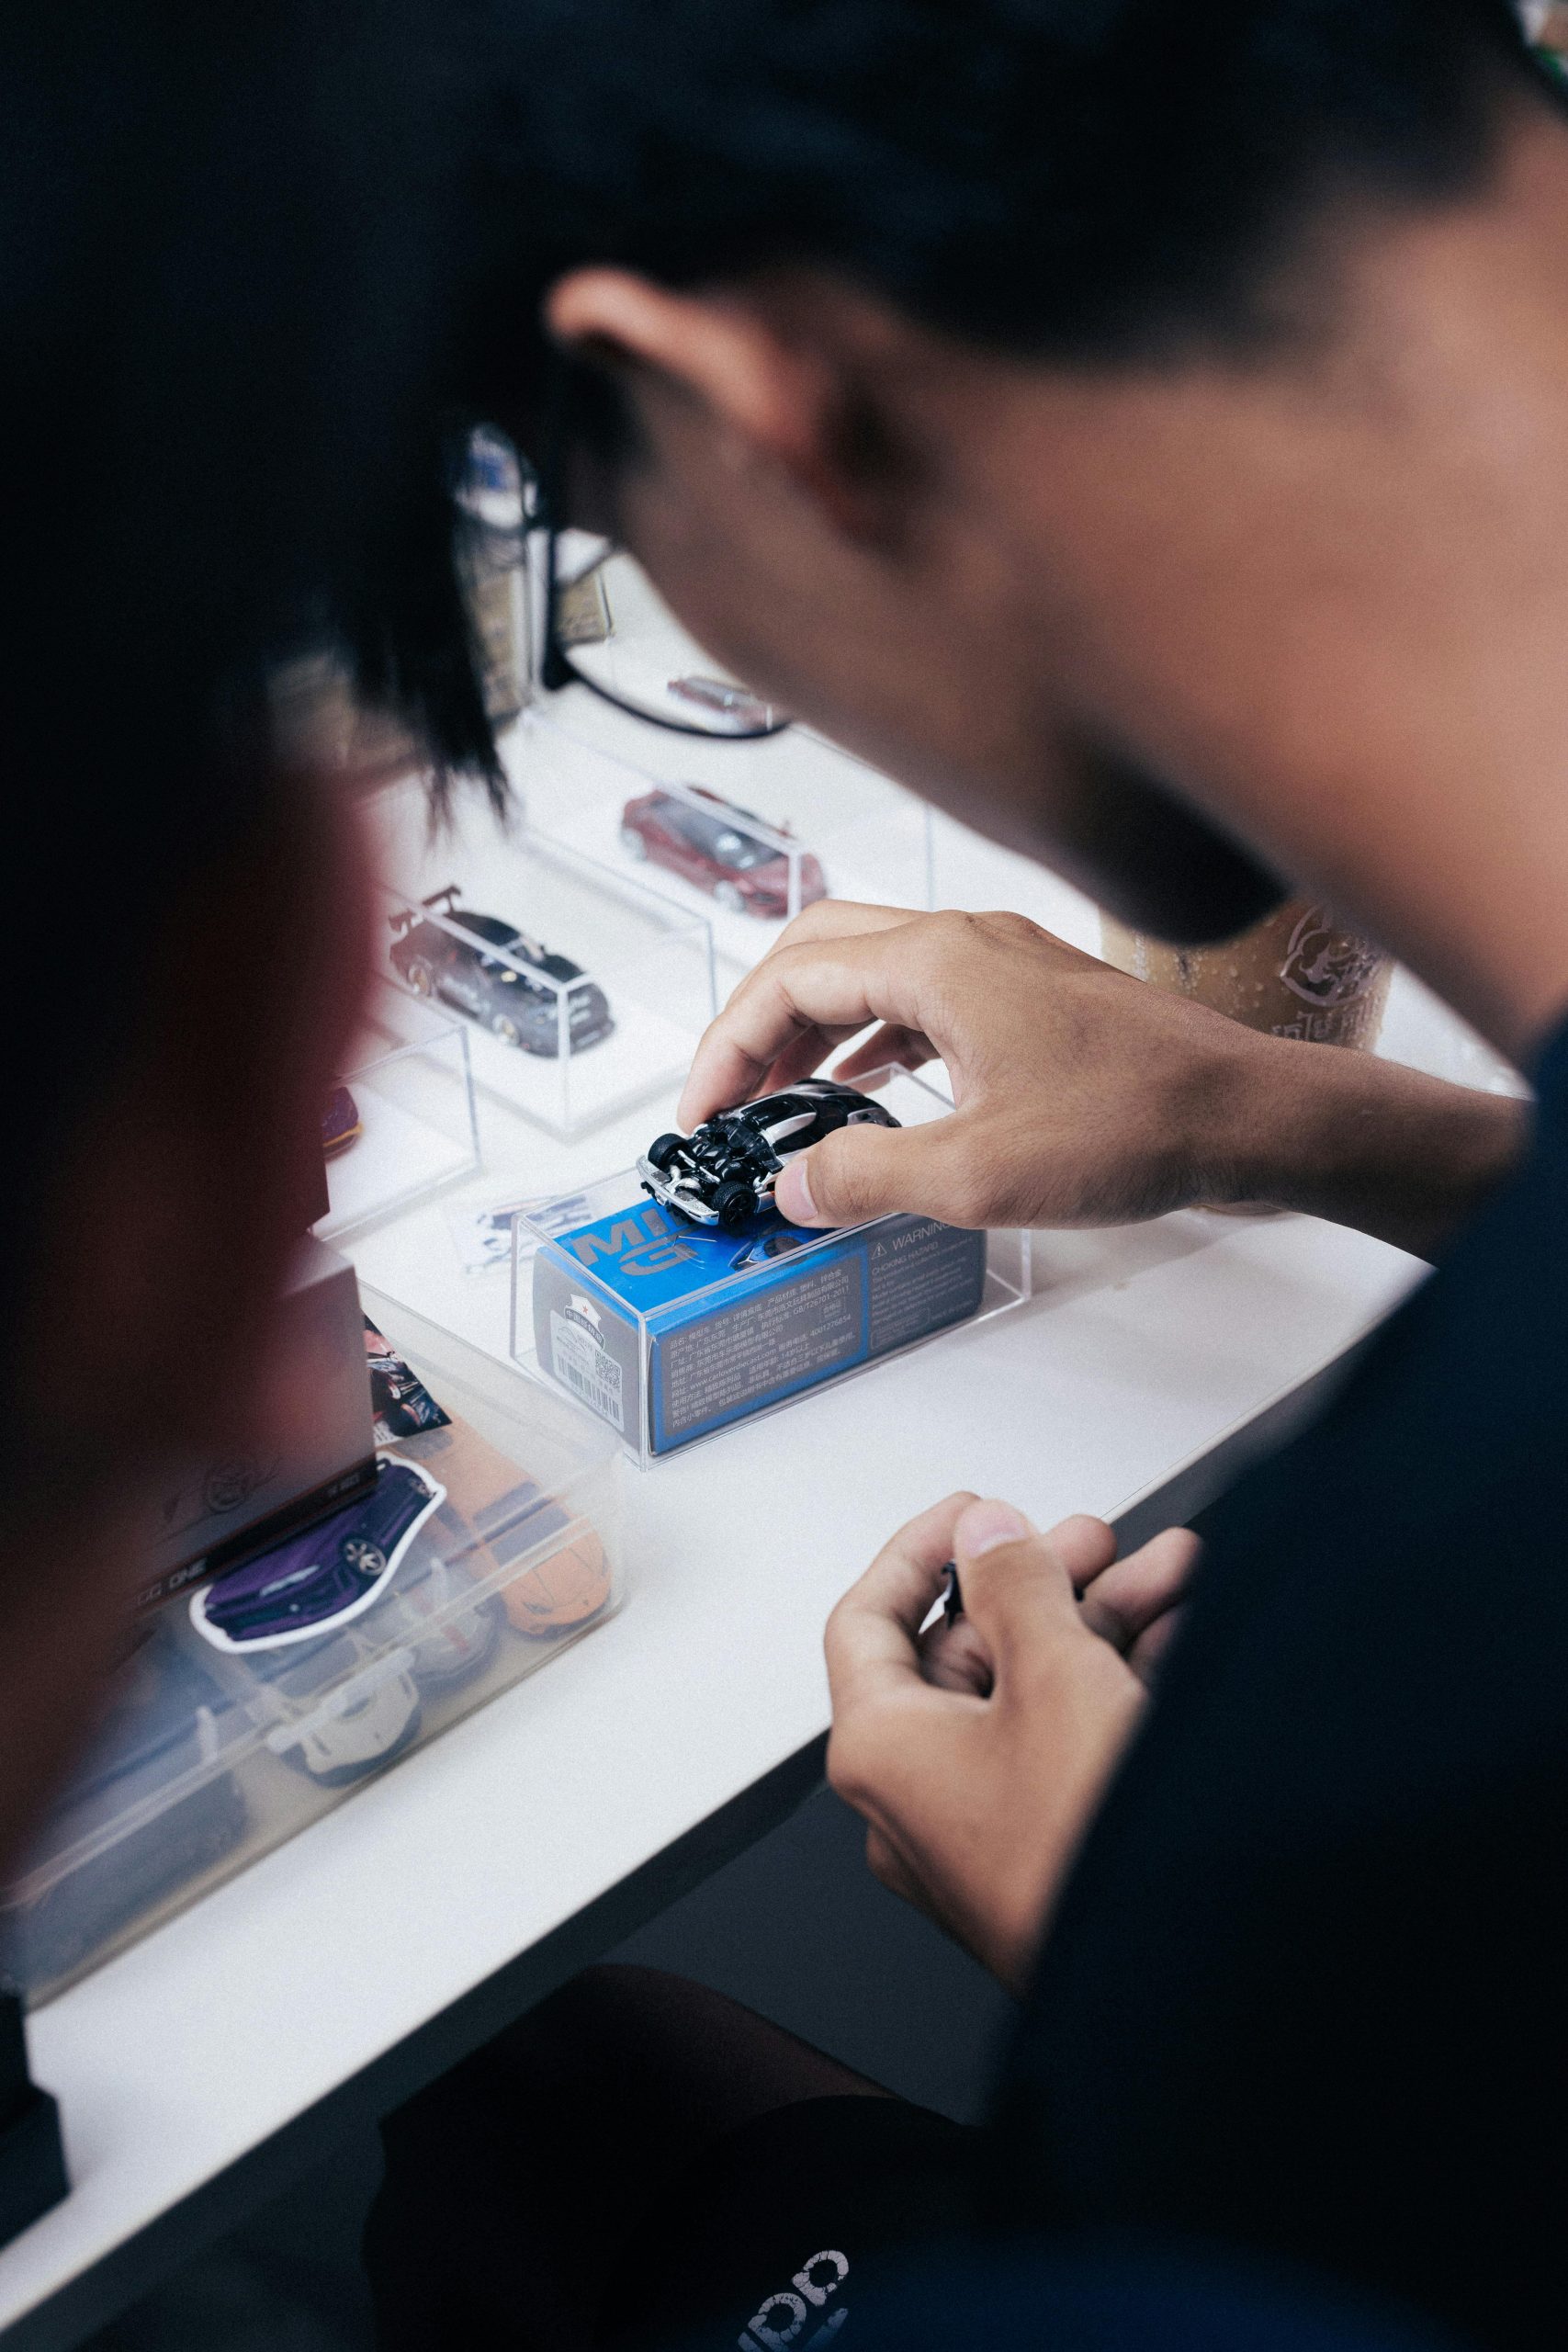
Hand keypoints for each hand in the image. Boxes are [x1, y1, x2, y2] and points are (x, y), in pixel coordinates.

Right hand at [680, 901, 1248, 1230]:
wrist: (1249, 1116)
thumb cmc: (1135, 1125)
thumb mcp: (973, 1175)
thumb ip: (864, 1177)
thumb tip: (792, 1186)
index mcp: (936, 962)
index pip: (788, 982)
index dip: (726, 1050)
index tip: (702, 1114)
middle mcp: (966, 942)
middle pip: (818, 954)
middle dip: (758, 1024)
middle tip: (727, 1099)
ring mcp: (1003, 963)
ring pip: (872, 973)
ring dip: (814, 1031)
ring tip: (779, 1102)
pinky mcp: (1033, 997)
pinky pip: (924, 999)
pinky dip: (873, 1038)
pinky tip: (867, 1090)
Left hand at [825, 1493, 1199, 1990]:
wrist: (1177, 1986)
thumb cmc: (1086, 1858)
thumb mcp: (1053, 1675)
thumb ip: (1015, 1584)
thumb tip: (986, 1534)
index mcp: (881, 1751)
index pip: (867, 1621)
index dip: (919, 1551)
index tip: (972, 1511)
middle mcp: (919, 1797)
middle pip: (967, 1652)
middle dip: (1042, 1582)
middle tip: (1097, 1541)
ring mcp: (985, 1831)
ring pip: (1031, 1694)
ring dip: (1098, 1623)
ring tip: (1169, 1571)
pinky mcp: (1049, 1852)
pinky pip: (1069, 1744)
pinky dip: (1115, 1684)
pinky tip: (1178, 1641)